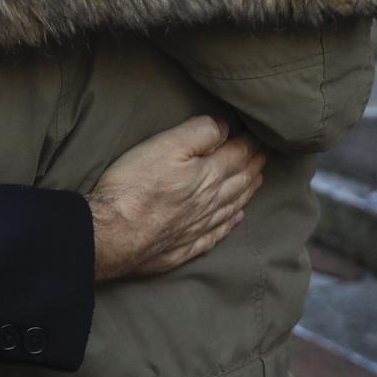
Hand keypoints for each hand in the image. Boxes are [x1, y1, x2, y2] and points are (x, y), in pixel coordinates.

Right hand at [87, 116, 266, 280]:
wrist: (111, 235)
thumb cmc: (134, 186)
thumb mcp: (165, 145)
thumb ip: (199, 133)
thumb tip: (225, 128)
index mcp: (208, 176)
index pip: (237, 155)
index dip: (250, 143)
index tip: (259, 135)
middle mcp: (209, 203)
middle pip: (239, 181)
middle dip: (254, 166)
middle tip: (265, 156)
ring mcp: (197, 227)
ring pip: (231, 206)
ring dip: (247, 192)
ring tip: (258, 181)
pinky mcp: (183, 247)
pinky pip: (215, 234)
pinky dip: (229, 224)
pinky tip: (236, 220)